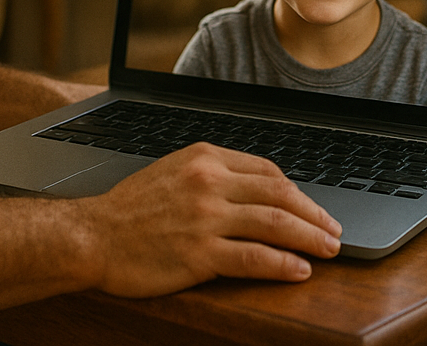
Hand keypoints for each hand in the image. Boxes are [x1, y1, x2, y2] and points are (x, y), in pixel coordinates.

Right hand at [72, 142, 342, 296]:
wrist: (91, 235)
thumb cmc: (131, 208)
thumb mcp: (173, 171)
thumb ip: (214, 175)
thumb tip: (259, 190)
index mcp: (205, 157)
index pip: (267, 171)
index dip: (296, 191)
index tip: (311, 207)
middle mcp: (209, 182)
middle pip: (280, 195)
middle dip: (314, 214)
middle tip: (334, 229)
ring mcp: (205, 217)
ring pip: (274, 224)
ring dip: (310, 237)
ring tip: (330, 249)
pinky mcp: (199, 253)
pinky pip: (253, 257)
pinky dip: (283, 263)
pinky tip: (299, 270)